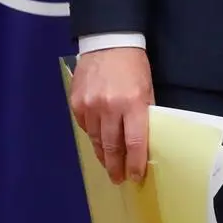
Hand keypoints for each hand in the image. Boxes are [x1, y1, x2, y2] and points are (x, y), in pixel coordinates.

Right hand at [70, 47, 153, 184]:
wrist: (108, 43)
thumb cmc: (133, 66)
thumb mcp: (147, 88)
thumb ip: (143, 113)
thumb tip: (141, 141)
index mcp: (133, 103)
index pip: (134, 142)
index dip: (134, 163)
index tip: (135, 176)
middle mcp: (109, 107)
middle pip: (111, 146)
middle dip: (115, 166)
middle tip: (118, 179)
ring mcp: (89, 106)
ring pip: (95, 139)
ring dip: (102, 154)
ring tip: (108, 164)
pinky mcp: (76, 103)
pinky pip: (84, 127)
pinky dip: (92, 135)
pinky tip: (97, 141)